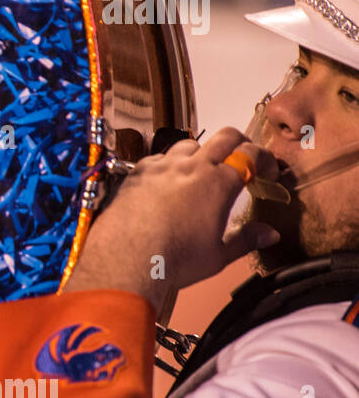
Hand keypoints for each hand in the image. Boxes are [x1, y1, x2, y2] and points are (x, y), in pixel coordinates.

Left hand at [61, 128, 280, 313]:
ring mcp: (162, 166)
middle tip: (242, 160)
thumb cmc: (176, 260)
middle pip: (224, 137)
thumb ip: (246, 239)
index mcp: (218, 183)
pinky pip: (159, 158)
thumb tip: (271, 234)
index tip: (267, 171)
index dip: (264, 159)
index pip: (251, 155)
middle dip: (240, 143)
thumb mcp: (218, 255)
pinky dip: (170, 164)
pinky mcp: (138, 172)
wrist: (126, 259)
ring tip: (201, 172)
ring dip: (201, 153)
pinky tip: (167, 183)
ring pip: (189, 144)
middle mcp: (191, 166)